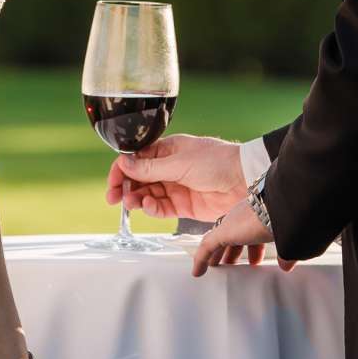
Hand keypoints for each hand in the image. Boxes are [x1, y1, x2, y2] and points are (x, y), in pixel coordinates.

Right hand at [110, 134, 248, 221]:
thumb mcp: (180, 162)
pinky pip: (161, 208)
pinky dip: (151, 208)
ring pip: (147, 194)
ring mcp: (175, 187)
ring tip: (131, 202)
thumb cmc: (218, 161)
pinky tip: (148, 206)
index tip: (112, 182)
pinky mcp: (183, 205)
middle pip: (138, 179)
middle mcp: (169, 168)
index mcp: (167, 149)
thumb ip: (150, 168)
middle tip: (114, 197)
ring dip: (136, 198)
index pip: (136, 159)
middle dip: (124, 187)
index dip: (121, 170)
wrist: (245, 181)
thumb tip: (123, 163)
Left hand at [190, 203, 288, 276]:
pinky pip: (206, 248)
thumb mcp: (287, 238)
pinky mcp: (222, 233)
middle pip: (232, 236)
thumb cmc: (288, 218)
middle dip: (232, 251)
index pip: (249, 231)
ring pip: (218, 241)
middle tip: (231, 263)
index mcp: (258, 215)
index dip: (250, 246)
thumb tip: (287, 265)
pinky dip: (201, 260)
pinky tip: (198, 272)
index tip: (252, 257)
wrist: (282, 207)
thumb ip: (286, 252)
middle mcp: (243, 216)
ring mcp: (231, 223)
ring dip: (218, 255)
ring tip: (216, 267)